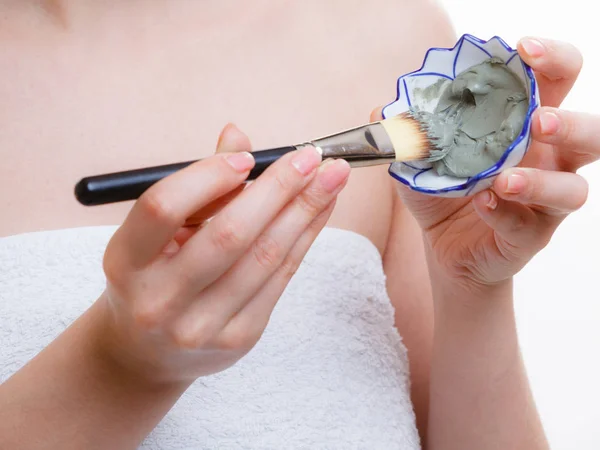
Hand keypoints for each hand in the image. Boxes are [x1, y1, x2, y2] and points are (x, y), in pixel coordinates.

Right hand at [97, 124, 349, 383]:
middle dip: (278, 189)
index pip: (163, 208)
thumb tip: (238, 137)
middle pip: (228, 235)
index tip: (248, 157)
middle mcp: (159, 300)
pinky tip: (321, 209)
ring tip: (333, 177)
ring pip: (264, 257)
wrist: (146, 353)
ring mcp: (201, 327)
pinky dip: (305, 237)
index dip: (208, 176)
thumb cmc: (152, 279)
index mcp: (126, 262)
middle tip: (311, 156)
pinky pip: (281, 278)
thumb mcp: (156, 235)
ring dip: (305, 210)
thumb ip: (197, 186)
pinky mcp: (239, 339)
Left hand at [376, 37, 597, 287]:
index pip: (558, 84)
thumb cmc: (443, 193)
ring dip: (542, 180)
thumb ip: (408, 134)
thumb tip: (379, 112)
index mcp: (526, 128)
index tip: (525, 49)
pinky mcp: (530, 236)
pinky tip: (483, 203)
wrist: (444, 247)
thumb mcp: (421, 159)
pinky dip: (505, 213)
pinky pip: (528, 226)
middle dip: (570, 123)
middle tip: (538, 119)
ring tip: (506, 177)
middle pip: (591, 134)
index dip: (553, 61)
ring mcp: (544, 202)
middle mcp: (548, 161)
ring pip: (572, 188)